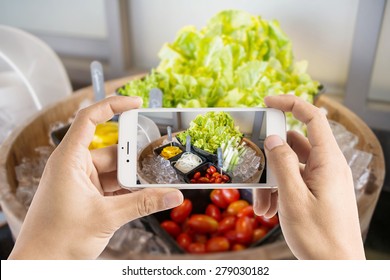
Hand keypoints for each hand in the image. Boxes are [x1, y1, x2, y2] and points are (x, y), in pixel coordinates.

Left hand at [9, 96, 182, 258]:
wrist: (42, 265)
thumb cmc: (58, 239)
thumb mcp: (107, 217)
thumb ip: (143, 203)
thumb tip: (173, 195)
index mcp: (70, 160)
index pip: (90, 119)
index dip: (113, 105)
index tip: (137, 103)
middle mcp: (75, 166)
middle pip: (112, 149)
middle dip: (135, 155)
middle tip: (159, 156)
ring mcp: (82, 181)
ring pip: (115, 169)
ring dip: (134, 175)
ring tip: (157, 178)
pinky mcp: (88, 195)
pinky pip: (113, 185)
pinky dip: (128, 188)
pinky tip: (146, 192)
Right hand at [253, 95, 364, 258]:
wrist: (336, 267)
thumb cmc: (319, 236)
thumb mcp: (293, 198)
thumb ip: (283, 163)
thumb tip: (273, 138)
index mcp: (328, 161)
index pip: (313, 118)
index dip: (290, 103)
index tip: (266, 102)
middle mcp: (328, 166)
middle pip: (294, 145)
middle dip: (270, 159)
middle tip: (254, 173)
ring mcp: (323, 179)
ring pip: (290, 166)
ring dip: (271, 181)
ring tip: (261, 206)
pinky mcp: (318, 192)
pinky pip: (294, 181)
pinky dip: (279, 191)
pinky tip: (269, 211)